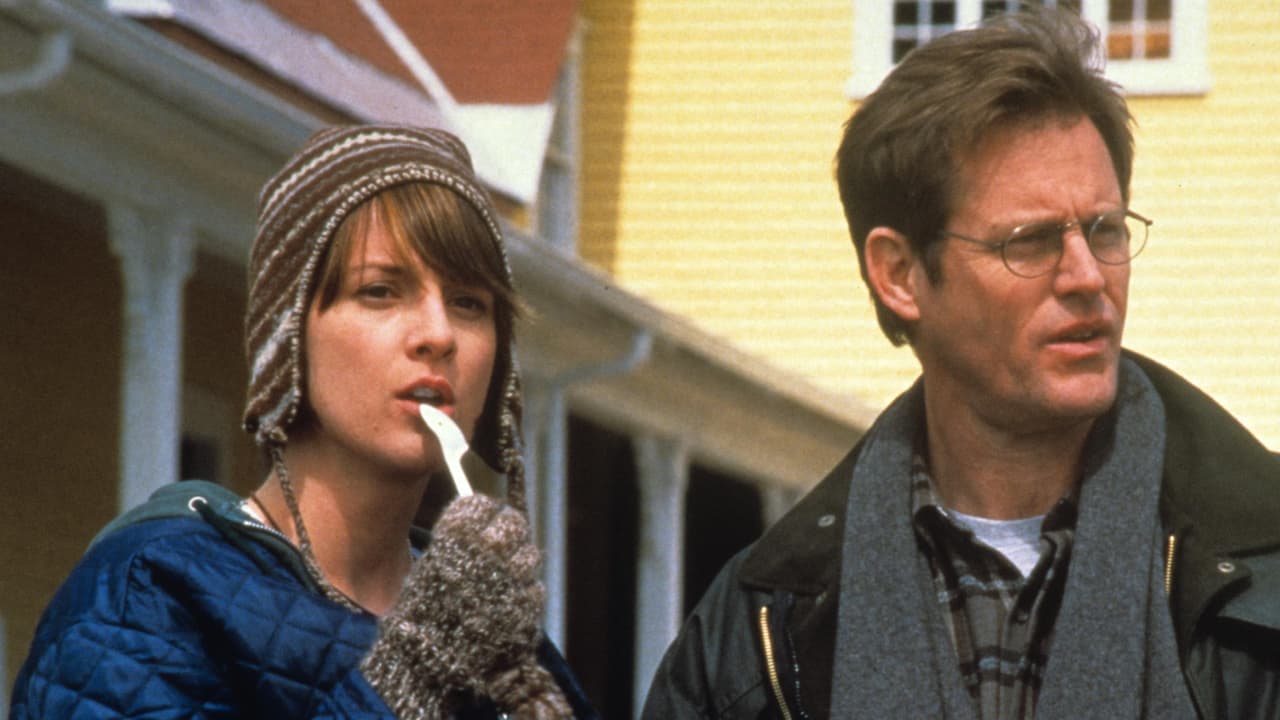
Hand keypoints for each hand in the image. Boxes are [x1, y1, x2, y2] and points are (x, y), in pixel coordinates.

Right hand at [361, 495, 570, 718]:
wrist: (425, 665)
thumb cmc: (418, 620)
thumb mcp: (426, 573)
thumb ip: (454, 547)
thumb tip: (479, 525)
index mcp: (455, 539)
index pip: (481, 506)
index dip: (485, 511)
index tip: (485, 517)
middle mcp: (486, 551)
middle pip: (512, 523)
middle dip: (509, 529)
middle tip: (503, 542)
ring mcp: (509, 578)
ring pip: (530, 553)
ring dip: (521, 560)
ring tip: (508, 575)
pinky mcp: (526, 606)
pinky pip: (536, 587)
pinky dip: (527, 592)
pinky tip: (513, 601)